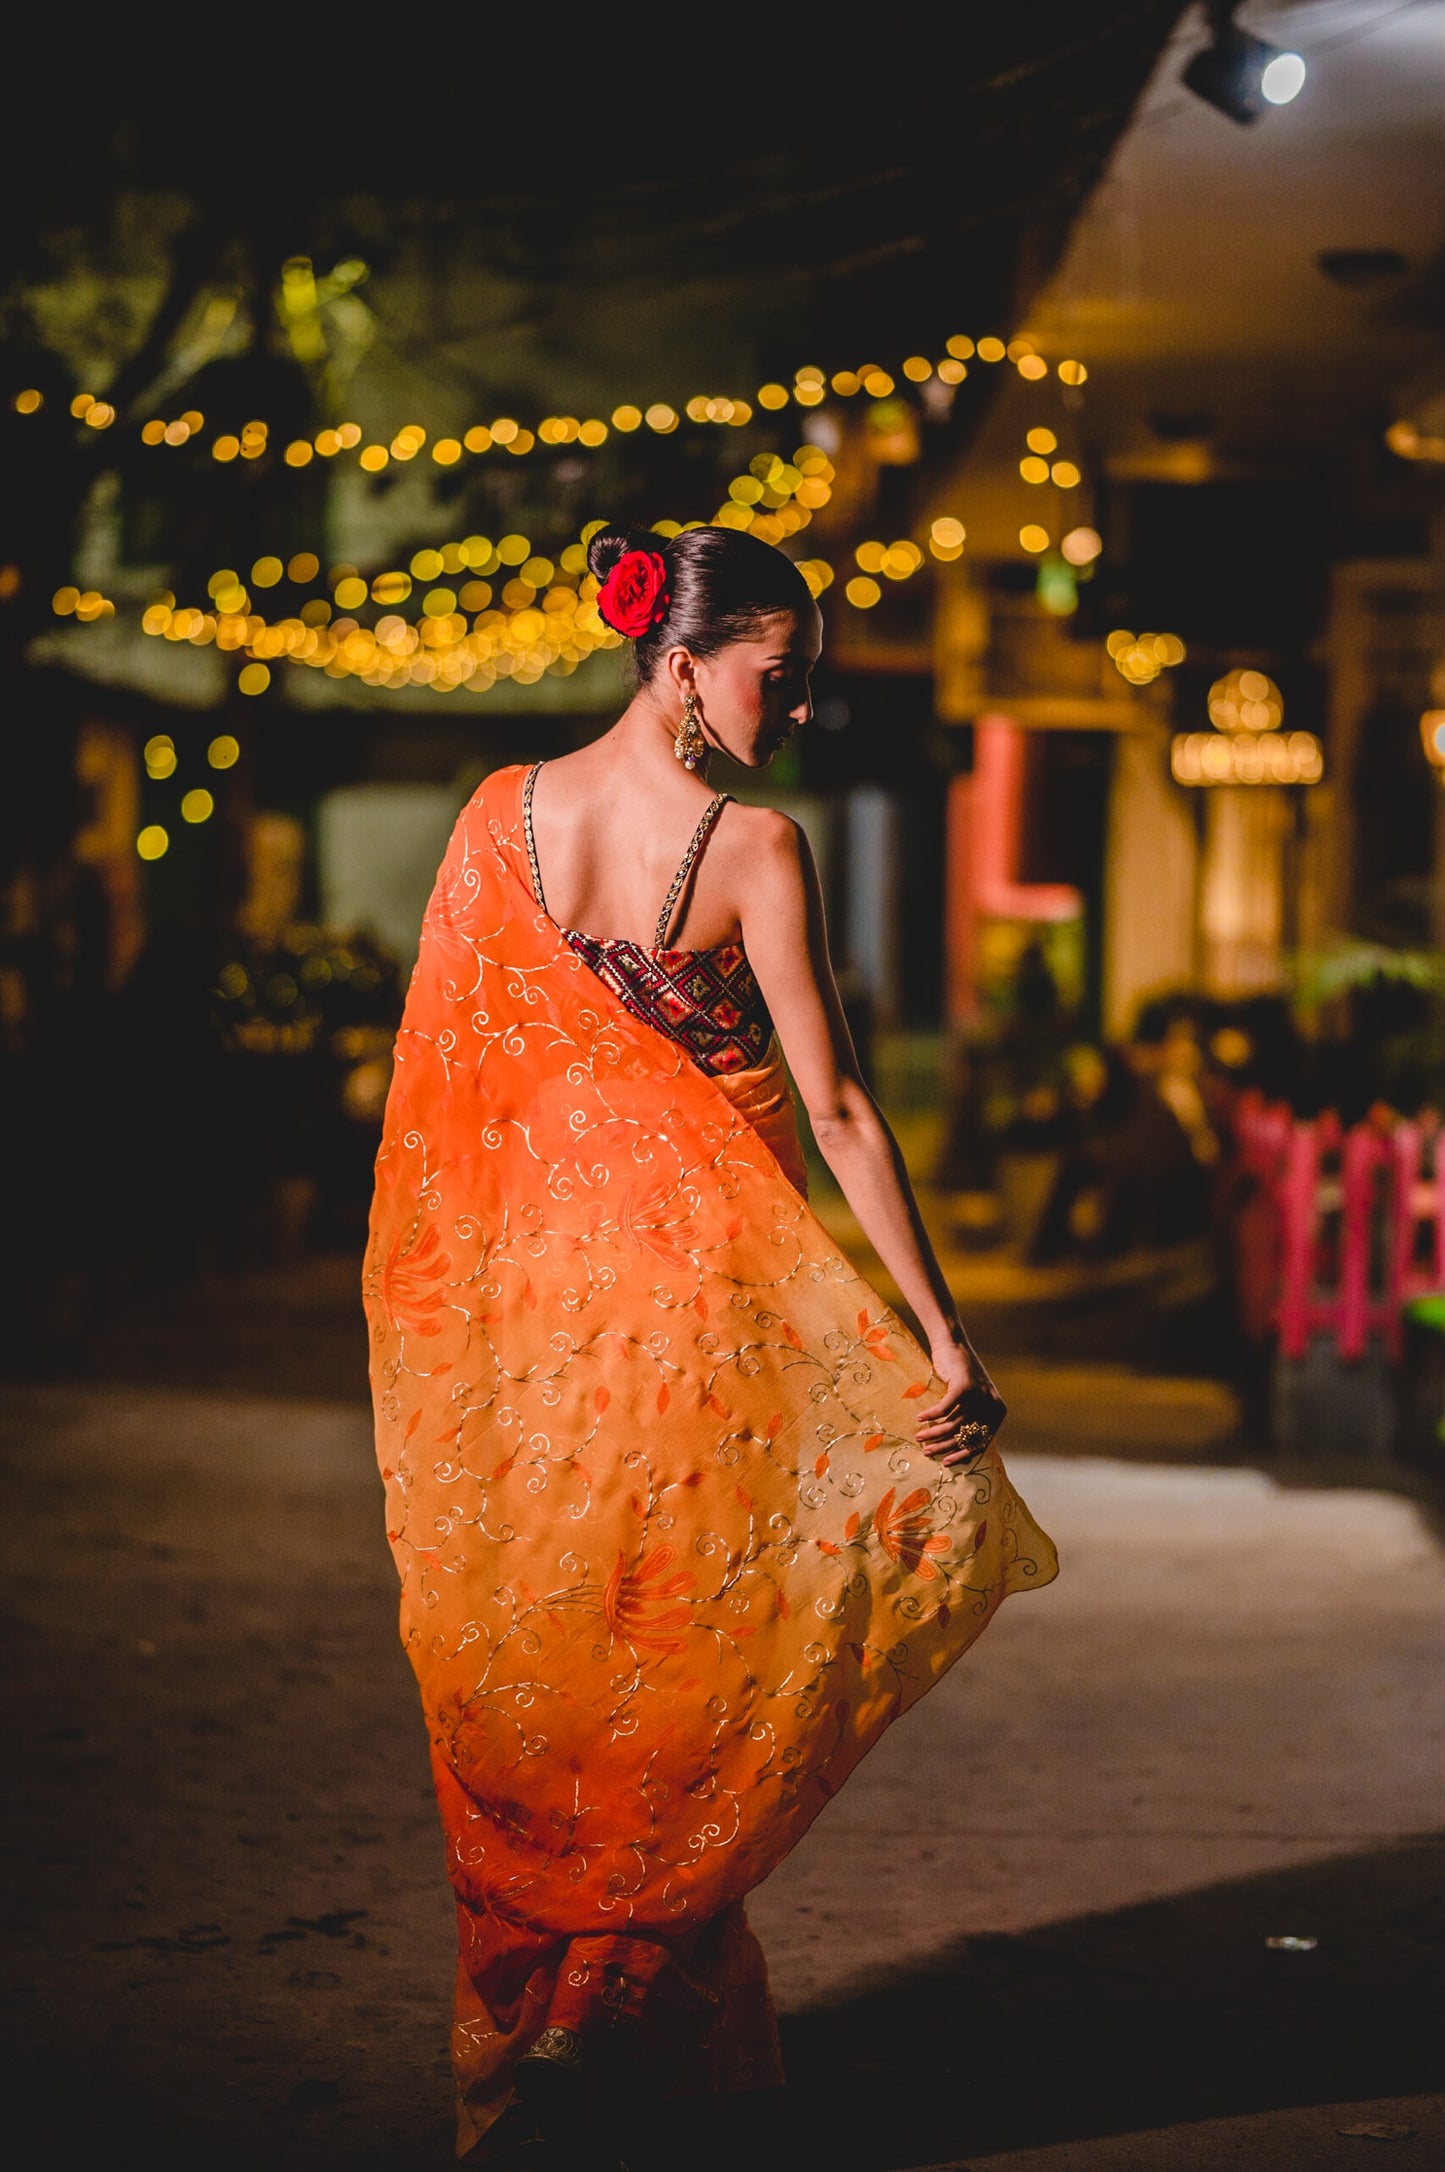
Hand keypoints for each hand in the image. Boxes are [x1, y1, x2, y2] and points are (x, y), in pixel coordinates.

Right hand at [915, 1335, 1006, 1465]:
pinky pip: (943, 1409)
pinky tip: (919, 1418)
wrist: (954, 1345)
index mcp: (998, 1411)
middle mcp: (992, 1404)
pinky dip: (930, 1415)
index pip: (981, 1442)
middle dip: (944, 1446)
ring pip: (953, 1423)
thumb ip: (972, 1422)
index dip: (962, 1454)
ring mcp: (979, 1395)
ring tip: (920, 1437)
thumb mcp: (973, 1401)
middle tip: (927, 1451)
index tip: (946, 1463)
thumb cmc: (961, 1376)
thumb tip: (962, 1456)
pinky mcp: (964, 1386)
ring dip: (933, 1432)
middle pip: (965, 1434)